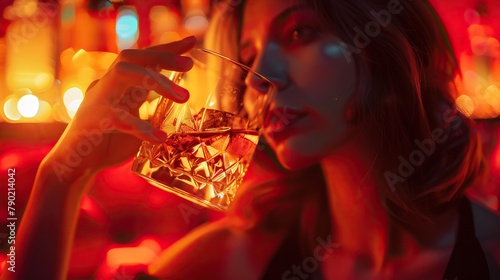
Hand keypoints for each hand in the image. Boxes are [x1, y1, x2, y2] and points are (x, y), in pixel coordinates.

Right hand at [43, 36, 196, 183]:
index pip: (141, 59)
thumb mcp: (136, 122)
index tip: (191, 41)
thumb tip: (182, 110)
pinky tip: (160, 137)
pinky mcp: (92, 121)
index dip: (166, 49)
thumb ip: (153, 112)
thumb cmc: (107, 144)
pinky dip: (141, 127)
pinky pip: (118, 118)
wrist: (74, 166)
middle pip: (130, 57)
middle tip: (190, 64)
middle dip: (161, 56)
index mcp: (118, 86)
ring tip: (185, 97)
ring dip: (156, 81)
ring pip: (123, 74)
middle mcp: (106, 86)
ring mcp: (97, 100)